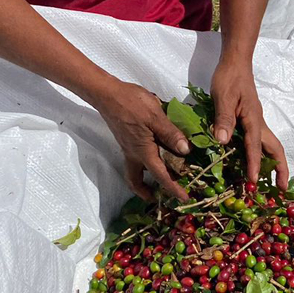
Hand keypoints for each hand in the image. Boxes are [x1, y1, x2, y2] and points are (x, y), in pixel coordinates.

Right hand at [94, 79, 190, 201]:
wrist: (108, 94)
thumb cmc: (131, 103)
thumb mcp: (155, 117)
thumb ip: (170, 134)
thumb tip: (186, 150)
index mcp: (143, 152)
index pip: (160, 176)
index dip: (173, 189)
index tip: (184, 199)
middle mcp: (134, 154)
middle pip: (137, 181)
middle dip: (148, 192)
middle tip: (163, 195)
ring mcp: (128, 148)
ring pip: (134, 171)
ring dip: (144, 181)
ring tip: (158, 181)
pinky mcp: (127, 140)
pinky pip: (136, 159)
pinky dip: (145, 164)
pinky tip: (156, 154)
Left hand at [210, 58, 288, 189]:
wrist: (236, 62)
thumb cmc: (229, 77)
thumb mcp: (222, 96)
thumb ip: (223, 118)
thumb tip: (222, 141)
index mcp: (253, 119)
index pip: (255, 146)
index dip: (255, 164)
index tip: (254, 181)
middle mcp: (259, 124)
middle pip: (275, 150)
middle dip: (280, 170)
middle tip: (281, 189)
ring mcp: (257, 123)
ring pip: (270, 147)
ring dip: (274, 165)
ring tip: (273, 183)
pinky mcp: (252, 122)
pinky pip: (260, 143)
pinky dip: (263, 157)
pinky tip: (256, 165)